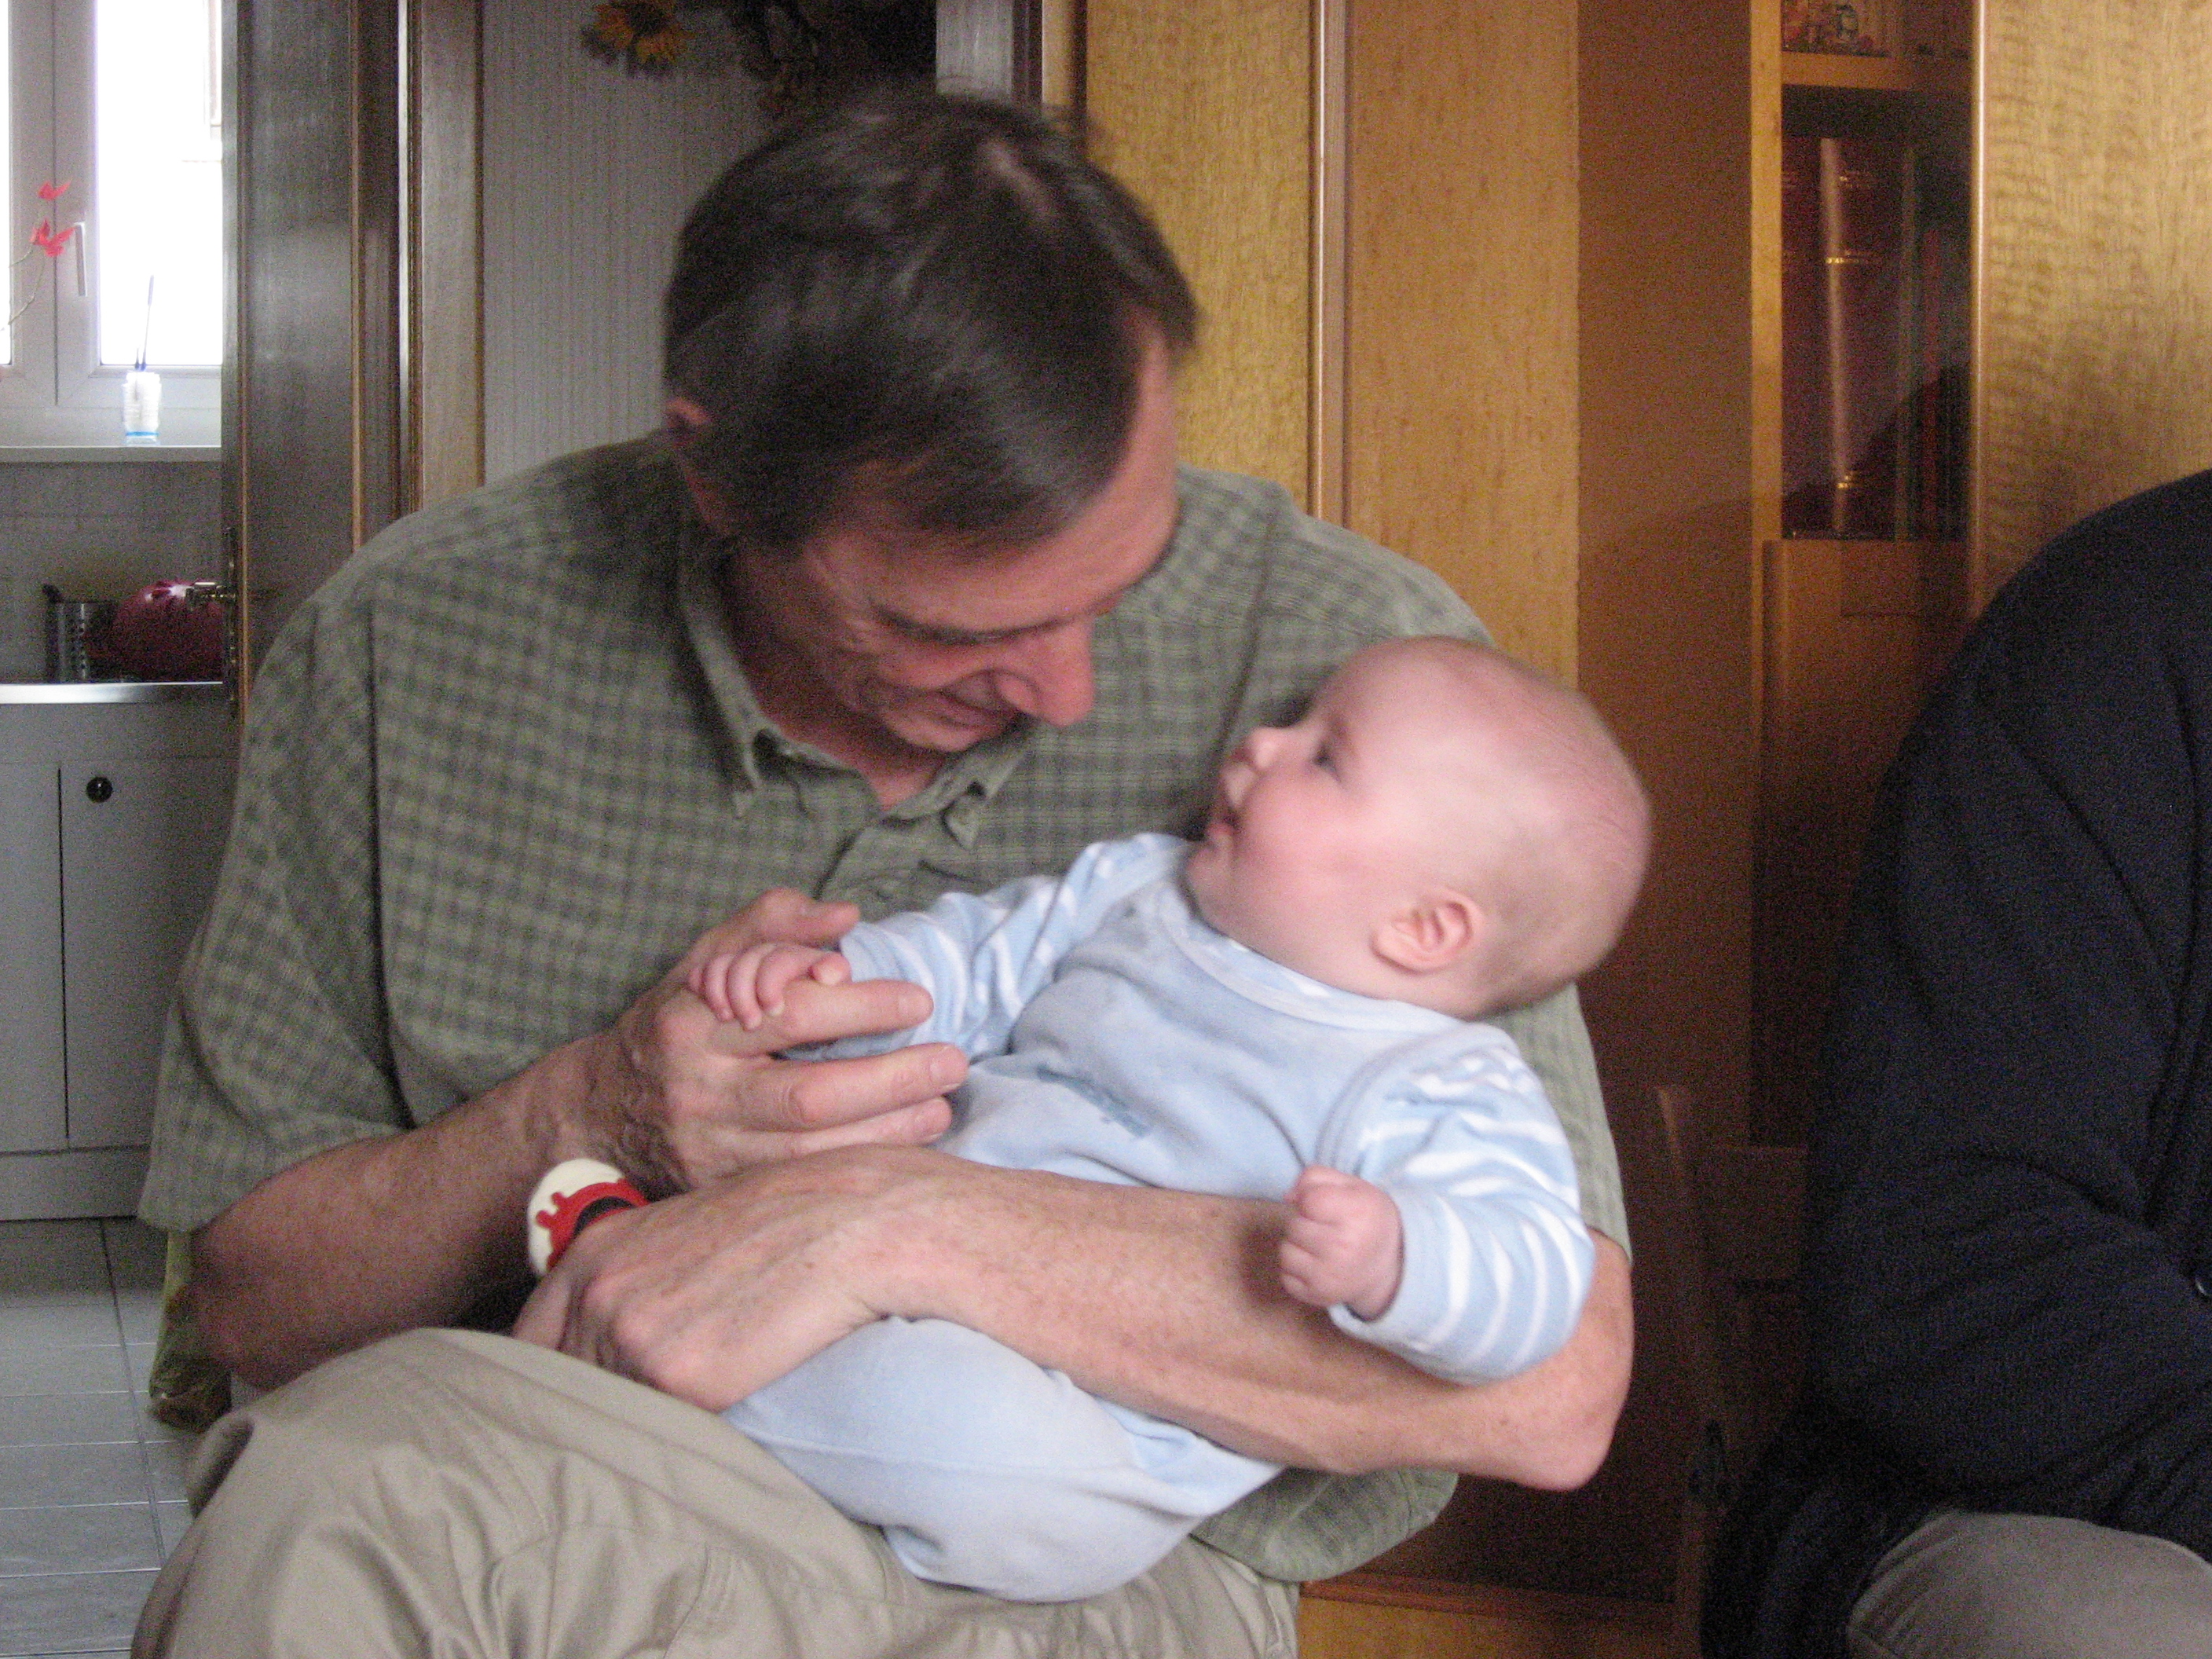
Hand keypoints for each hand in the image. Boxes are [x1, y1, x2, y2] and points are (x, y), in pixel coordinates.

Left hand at [512, 1145, 953, 1408]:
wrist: (866, 1223)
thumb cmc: (806, 1222)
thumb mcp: (702, 1232)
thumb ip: (651, 1277)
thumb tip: (634, 1339)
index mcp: (597, 1251)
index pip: (534, 1342)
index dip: (555, 1379)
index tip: (578, 1407)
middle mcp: (596, 1289)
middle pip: (559, 1387)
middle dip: (590, 1413)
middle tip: (629, 1432)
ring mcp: (627, 1334)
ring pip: (602, 1418)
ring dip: (629, 1437)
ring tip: (677, 1436)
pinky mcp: (675, 1379)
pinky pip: (652, 1438)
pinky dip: (673, 1451)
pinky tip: (706, 1441)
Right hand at [570, 889, 963, 1194]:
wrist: (601, 1110)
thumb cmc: (675, 1024)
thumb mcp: (708, 960)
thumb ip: (773, 924)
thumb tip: (846, 917)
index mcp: (694, 1025)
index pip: (790, 1014)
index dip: (861, 1008)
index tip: (919, 1002)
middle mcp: (700, 1093)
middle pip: (810, 1095)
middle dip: (892, 1080)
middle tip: (950, 1061)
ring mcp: (710, 1153)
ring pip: (813, 1153)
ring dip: (890, 1133)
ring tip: (941, 1107)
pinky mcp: (719, 1196)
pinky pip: (802, 1190)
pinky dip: (859, 1170)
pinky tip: (904, 1152)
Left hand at [1280, 1165, 1402, 1320]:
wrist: (1392, 1264)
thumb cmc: (1366, 1217)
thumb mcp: (1351, 1185)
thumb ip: (1315, 1177)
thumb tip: (1288, 1197)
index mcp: (1356, 1214)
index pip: (1308, 1200)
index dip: (1311, 1198)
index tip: (1326, 1205)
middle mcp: (1343, 1247)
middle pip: (1294, 1226)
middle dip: (1305, 1222)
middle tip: (1326, 1227)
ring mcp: (1329, 1275)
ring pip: (1286, 1251)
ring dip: (1298, 1245)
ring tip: (1320, 1245)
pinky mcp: (1318, 1295)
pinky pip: (1285, 1276)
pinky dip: (1296, 1269)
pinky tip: (1317, 1264)